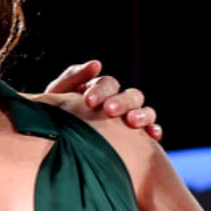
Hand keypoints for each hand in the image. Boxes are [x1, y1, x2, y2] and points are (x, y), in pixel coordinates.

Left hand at [45, 60, 160, 140]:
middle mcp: (119, 102)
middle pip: (130, 95)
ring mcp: (130, 119)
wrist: (59, 146)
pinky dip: (154, 130)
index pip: (108, 84)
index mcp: (100, 91)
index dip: (100, 90)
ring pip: (145, 110)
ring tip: (132, 122)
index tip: (88, 101)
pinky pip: (152, 130)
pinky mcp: (139, 138)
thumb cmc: (56, 119)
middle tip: (109, 111)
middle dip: (121, 102)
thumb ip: (72, 78)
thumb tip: (96, 64)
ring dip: (141, 114)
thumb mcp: (58, 98)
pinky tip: (151, 135)